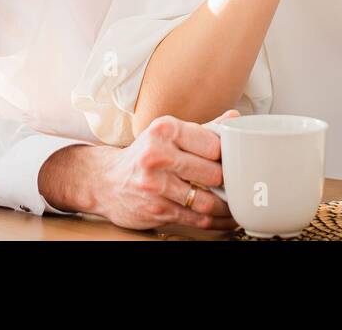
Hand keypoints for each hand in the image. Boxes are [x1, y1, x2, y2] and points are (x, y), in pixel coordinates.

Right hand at [41, 112, 239, 229]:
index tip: (233, 159)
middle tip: (236, 182)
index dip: (227, 154)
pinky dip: (216, 222)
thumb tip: (235, 118)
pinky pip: (196, 219)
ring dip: (226, 206)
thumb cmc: (143, 155)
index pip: (213, 143)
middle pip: (212, 173)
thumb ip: (202, 129)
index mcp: (164, 129)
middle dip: (228, 181)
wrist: (105, 180)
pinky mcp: (156, 210)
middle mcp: (157, 155)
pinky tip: (222, 218)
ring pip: (207, 201)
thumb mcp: (168, 134)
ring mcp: (155, 185)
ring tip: (235, 203)